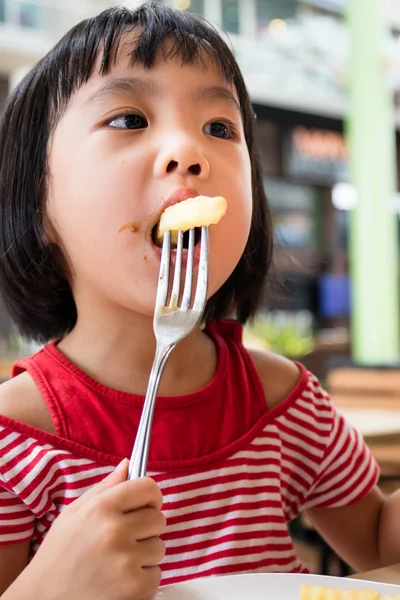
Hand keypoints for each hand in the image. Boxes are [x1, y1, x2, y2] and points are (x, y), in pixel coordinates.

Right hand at [6, 459, 165, 599]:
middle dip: (146, 527)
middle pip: (159, 518)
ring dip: (144, 554)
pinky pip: (157, 574)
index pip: (148, 488)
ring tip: (118, 561)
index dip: (149, 497)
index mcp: (102, 507)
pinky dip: (143, 578)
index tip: (143, 506)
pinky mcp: (134, 587)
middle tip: (125, 538)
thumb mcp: (73, 513)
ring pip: (159, 547)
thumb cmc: (58, 555)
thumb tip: (128, 465)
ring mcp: (126, 560)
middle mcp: (116, 530)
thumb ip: (104, 487)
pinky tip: (121, 579)